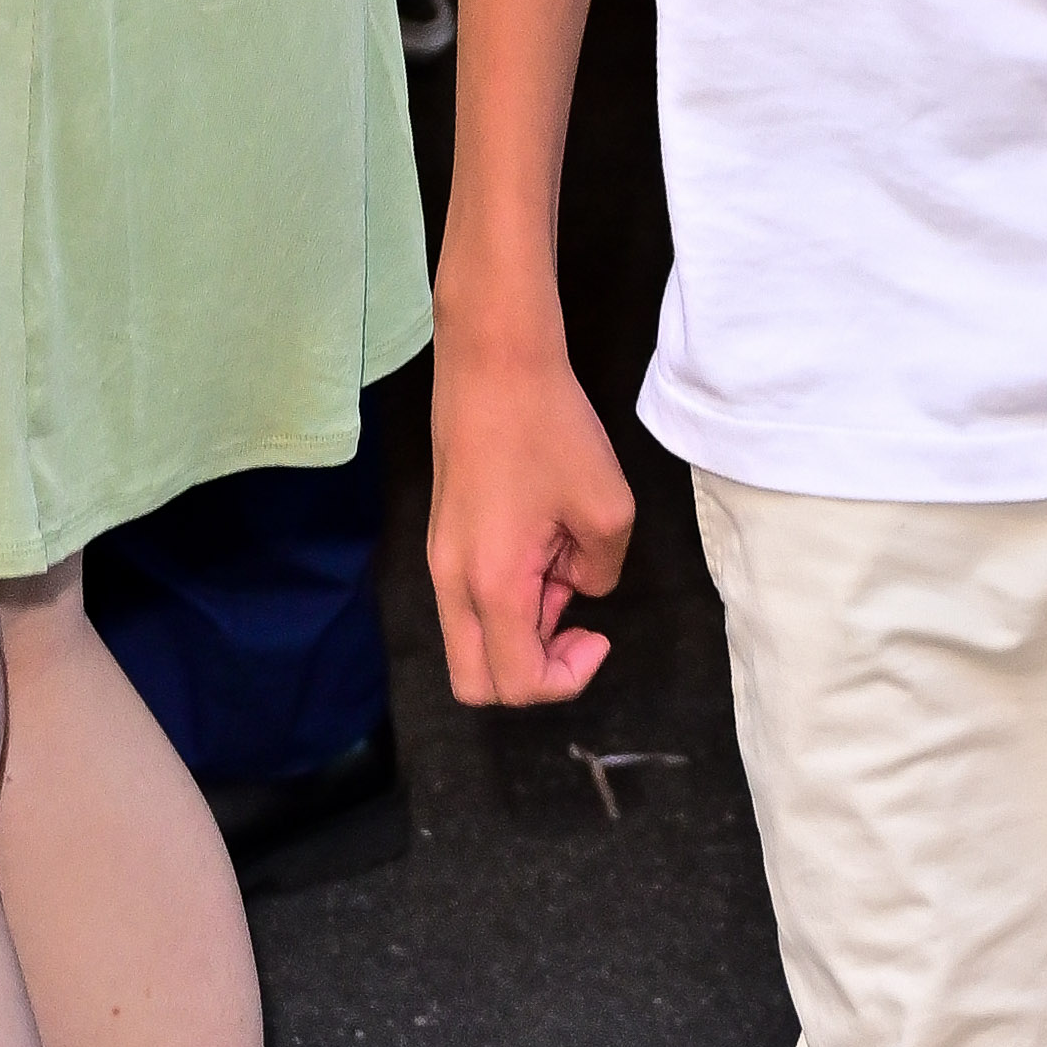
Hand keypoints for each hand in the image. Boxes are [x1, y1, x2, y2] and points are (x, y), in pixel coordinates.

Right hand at [428, 314, 635, 703]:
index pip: (516, 683)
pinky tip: (542, 546)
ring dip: (523, 628)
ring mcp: (438, 561)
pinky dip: (508, 598)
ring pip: (473, 642)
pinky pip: (470, 601)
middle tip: (573, 621)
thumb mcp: (608, 507)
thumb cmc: (550, 427)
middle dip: (533, 671)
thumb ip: (601, 572)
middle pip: (477, 682)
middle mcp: (451, 583)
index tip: (596, 632)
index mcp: (491, 584)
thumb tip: (578, 587)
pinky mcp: (441, 539)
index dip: (567, 678)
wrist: (493, 363)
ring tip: (561, 563)